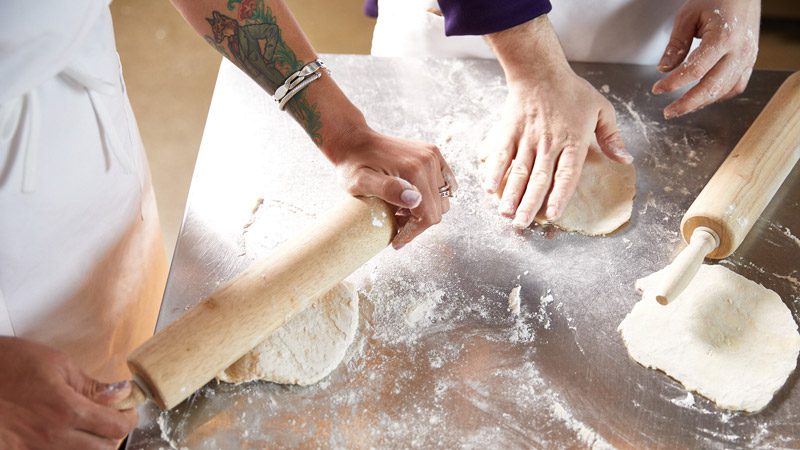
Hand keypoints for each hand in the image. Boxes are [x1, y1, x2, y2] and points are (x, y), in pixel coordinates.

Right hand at [0, 337, 137, 449]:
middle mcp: (52, 437)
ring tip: (82, 425)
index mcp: (67, 410)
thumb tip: (121, 393)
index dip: (128, 418)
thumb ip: (91, 385)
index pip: (116, 428)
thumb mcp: (57, 364)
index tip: (127, 409)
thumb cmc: (9, 363)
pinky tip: (59, 433)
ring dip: (87, 443)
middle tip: (107, 418)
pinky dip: (61, 447)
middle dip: (111, 434)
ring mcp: (31, 449)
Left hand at [324, 125, 456, 248]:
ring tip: (401, 211)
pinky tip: (412, 198)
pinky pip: (445, 183)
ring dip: (425, 210)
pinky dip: (433, 196)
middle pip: (438, 209)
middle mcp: (428, 160)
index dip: (414, 232)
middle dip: (418, 222)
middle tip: (395, 224)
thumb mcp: (361, 182)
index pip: (429, 214)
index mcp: (415, 169)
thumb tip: (415, 200)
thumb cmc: (353, 165)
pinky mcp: (432, 154)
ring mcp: (432, 155)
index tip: (397, 241)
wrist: (353, 141)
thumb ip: (387, 190)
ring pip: (442, 198)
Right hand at [482, 15, 631, 228]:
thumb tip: (625, 160)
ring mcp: (527, 139)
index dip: (559, 196)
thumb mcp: (601, 109)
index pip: (566, 174)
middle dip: (529, 204)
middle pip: (538, 179)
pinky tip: (489, 188)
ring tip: (505, 214)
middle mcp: (549, 144)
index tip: (552, 214)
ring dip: (511, 194)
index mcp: (573, 141)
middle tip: (523, 225)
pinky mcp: (509, 133)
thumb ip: (612, 137)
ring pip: (519, 172)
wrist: (539, 71)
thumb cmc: (571, 90)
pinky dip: (494, 171)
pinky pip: (501, 155)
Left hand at [652, 0, 759, 118]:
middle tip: (668, 113)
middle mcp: (739, 50)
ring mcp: (748, 57)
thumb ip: (676, 44)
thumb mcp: (688, 16)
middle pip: (712, 87)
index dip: (674, 83)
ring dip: (702, 102)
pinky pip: (737, 85)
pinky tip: (702, 97)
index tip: (657, 90)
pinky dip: (719, 95)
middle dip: (687, 104)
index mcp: (723, 37)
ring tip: (681, 107)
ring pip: (725, 90)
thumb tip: (663, 69)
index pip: (695, 70)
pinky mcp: (751, 60)